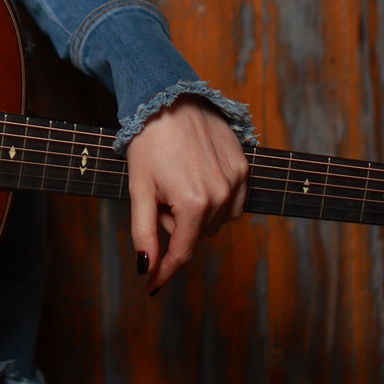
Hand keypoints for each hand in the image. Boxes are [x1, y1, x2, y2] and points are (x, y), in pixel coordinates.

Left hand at [126, 95, 248, 293]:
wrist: (169, 96)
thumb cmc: (148, 141)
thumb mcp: (139, 189)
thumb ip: (144, 232)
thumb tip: (147, 268)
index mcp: (193, 203)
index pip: (181, 252)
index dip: (165, 271)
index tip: (152, 287)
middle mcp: (221, 195)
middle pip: (197, 234)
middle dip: (176, 224)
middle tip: (159, 194)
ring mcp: (236, 180)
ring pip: (216, 220)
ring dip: (196, 212)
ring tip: (177, 181)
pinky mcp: (243, 165)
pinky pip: (232, 200)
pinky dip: (215, 198)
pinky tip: (197, 176)